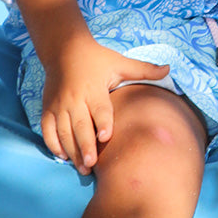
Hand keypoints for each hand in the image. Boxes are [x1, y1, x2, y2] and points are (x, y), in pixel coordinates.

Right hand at [41, 34, 169, 173]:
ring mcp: (59, 105)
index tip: (106, 136)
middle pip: (80, 125)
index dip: (102, 122)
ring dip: (72, 151)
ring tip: (82, 168)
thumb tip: (169, 69)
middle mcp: (75, 98)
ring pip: (63, 132)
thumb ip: (144, 69)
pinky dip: (53, 144)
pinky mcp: (47, 108)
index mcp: (94, 88)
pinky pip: (47, 130)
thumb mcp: (120, 62)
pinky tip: (64, 156)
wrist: (64, 49)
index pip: (99, 108)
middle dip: (85, 146)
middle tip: (92, 165)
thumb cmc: (97, 58)